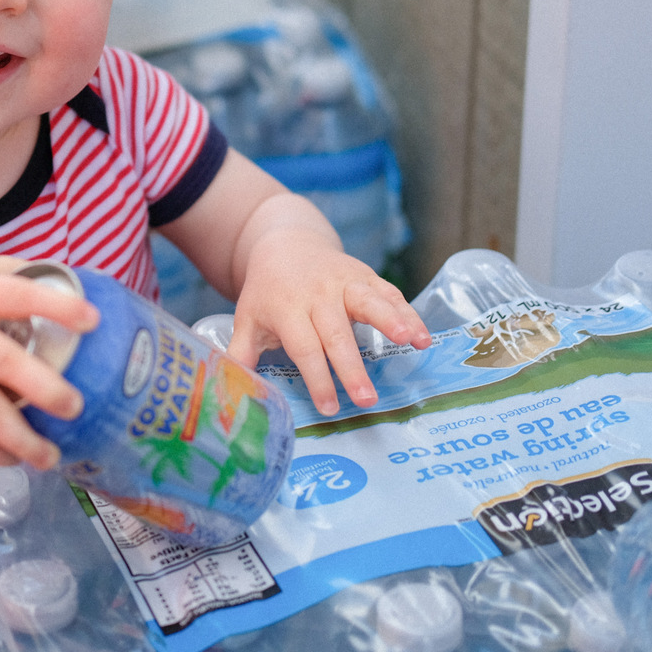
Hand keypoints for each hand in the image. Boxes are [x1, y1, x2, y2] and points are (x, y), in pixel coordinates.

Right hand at [0, 256, 98, 468]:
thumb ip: (11, 272)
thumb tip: (72, 279)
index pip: (17, 295)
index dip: (55, 307)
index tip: (93, 319)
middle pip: (2, 362)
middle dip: (41, 387)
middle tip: (75, 405)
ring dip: (19, 438)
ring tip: (52, 456)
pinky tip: (19, 460)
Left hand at [228, 216, 430, 416]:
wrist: (285, 244)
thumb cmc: (267, 292)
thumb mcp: (247, 319)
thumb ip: (241, 354)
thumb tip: (228, 390)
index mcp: (286, 309)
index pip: (304, 347)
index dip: (317, 378)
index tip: (330, 407)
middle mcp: (317, 294)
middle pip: (337, 333)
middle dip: (352, 367)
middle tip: (367, 399)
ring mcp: (344, 282)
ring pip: (369, 302)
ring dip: (391, 321)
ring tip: (411, 342)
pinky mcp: (365, 276)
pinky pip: (389, 294)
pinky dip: (409, 313)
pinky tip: (424, 336)